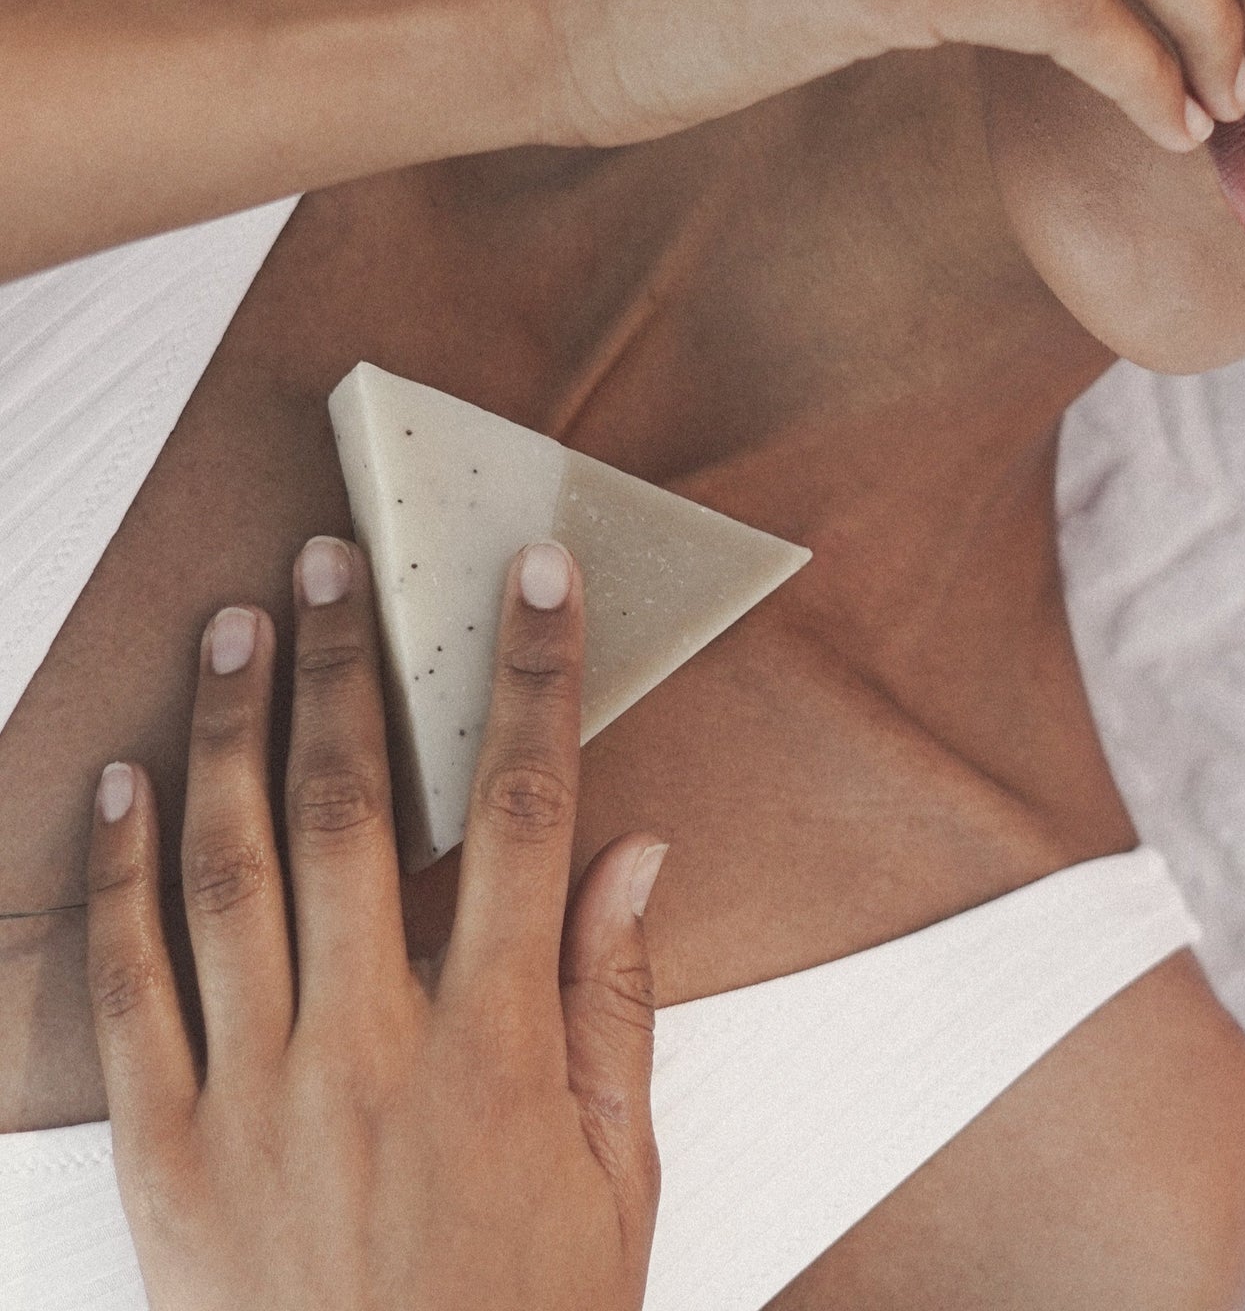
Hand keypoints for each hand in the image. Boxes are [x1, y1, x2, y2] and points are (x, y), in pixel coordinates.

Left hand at [84, 537, 667, 1310]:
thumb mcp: (618, 1177)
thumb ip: (616, 1002)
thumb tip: (634, 848)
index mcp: (495, 1049)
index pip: (524, 815)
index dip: (531, 680)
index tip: (534, 579)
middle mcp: (367, 1049)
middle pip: (359, 811)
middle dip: (350, 666)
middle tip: (337, 558)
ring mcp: (250, 1098)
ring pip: (233, 870)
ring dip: (236, 730)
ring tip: (237, 623)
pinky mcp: (161, 1156)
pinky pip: (126, 989)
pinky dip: (118, 873)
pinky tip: (124, 779)